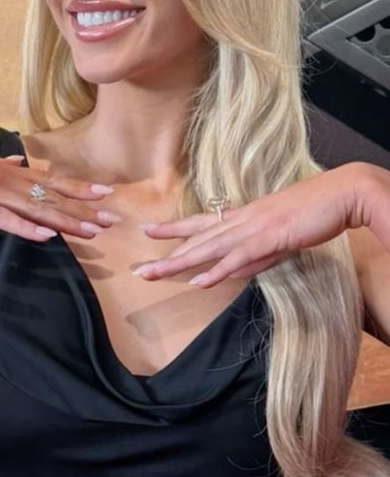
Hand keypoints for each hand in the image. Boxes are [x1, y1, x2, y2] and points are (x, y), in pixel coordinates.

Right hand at [0, 118, 116, 242]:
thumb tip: (20, 159)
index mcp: (3, 170)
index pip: (49, 181)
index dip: (79, 188)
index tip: (106, 193)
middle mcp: (2, 178)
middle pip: (50, 196)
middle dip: (82, 209)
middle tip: (112, 219)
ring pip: (34, 208)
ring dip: (64, 221)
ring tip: (92, 231)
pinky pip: (2, 219)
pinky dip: (25, 228)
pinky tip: (46, 236)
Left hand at [133, 163, 369, 287]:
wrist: (338, 195)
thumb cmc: (312, 211)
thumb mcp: (278, 235)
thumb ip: (255, 255)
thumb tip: (233, 271)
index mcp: (243, 215)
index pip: (201, 222)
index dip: (174, 227)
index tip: (149, 231)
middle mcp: (241, 219)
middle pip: (196, 239)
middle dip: (166, 255)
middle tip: (138, 270)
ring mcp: (253, 228)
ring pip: (208, 249)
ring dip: (179, 263)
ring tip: (154, 275)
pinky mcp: (269, 238)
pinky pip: (238, 258)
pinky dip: (217, 271)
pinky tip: (198, 281)